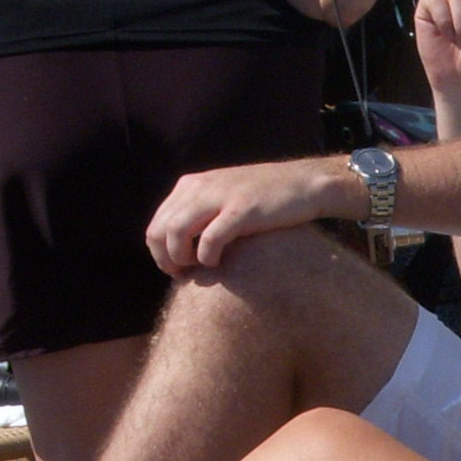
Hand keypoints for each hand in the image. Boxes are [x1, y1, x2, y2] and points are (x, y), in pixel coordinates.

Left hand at [146, 157, 352, 273]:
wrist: (304, 184)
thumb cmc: (266, 198)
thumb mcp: (224, 196)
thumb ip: (202, 211)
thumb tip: (183, 243)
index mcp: (191, 185)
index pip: (156, 223)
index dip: (160, 252)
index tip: (177, 269)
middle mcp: (199, 188)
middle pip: (161, 230)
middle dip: (166, 259)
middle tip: (183, 276)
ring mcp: (219, 198)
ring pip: (177, 233)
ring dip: (182, 259)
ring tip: (199, 269)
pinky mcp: (242, 211)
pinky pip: (210, 238)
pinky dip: (207, 256)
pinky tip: (217, 262)